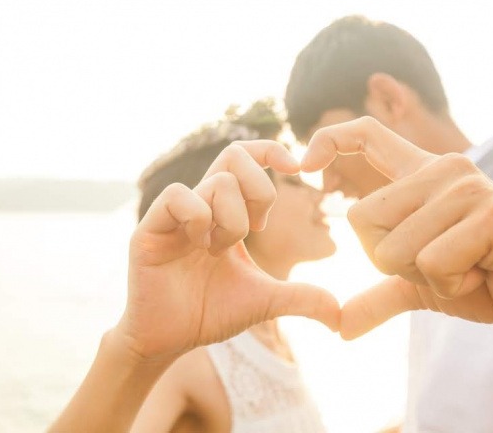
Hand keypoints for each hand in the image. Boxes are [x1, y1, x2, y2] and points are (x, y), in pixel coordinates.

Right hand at [118, 140, 339, 361]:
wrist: (170, 340)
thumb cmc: (210, 313)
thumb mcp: (265, 301)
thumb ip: (301, 298)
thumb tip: (341, 318)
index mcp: (224, 211)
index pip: (246, 158)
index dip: (271, 151)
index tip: (297, 168)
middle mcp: (200, 203)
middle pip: (235, 155)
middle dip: (259, 190)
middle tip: (256, 229)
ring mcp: (175, 214)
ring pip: (217, 182)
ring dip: (232, 220)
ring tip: (219, 250)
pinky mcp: (150, 228)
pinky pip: (178, 196)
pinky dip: (198, 219)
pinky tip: (197, 247)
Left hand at [302, 117, 492, 340]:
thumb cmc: (486, 280)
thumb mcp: (423, 285)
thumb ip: (380, 294)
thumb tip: (337, 326)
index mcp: (423, 174)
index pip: (366, 134)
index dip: (328, 139)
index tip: (302, 164)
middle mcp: (443, 169)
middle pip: (361, 219)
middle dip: (390, 261)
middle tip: (442, 263)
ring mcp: (469, 188)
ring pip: (393, 247)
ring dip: (425, 277)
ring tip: (467, 267)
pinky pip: (432, 263)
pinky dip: (450, 286)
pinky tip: (482, 274)